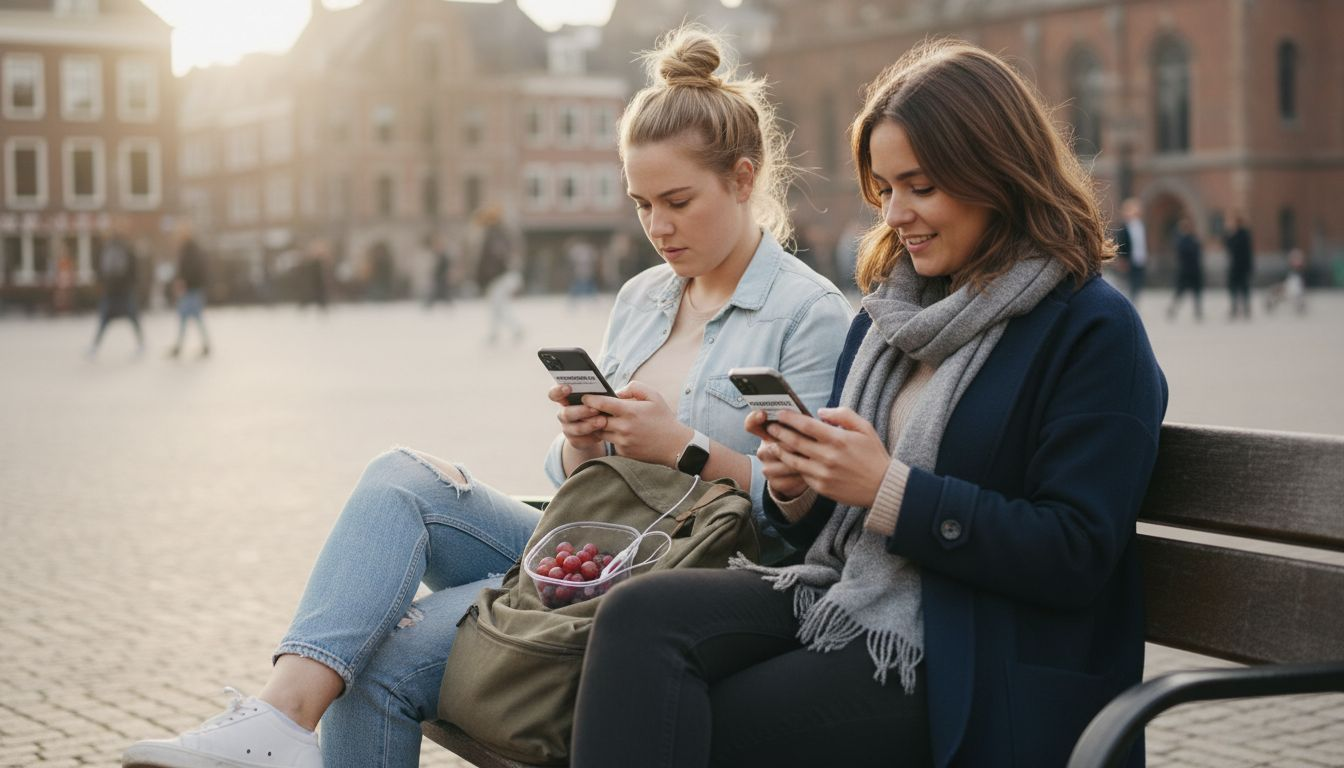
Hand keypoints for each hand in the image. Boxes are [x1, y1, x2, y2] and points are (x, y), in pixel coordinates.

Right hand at [549, 384, 606, 450]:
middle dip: (582, 411)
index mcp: (565, 399)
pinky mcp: (574, 440)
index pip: (554, 394)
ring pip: (575, 428)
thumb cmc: (597, 405)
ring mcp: (567, 428)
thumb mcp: (597, 397)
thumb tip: (611, 391)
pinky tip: (602, 433)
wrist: (598, 427)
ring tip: (603, 421)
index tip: (569, 388)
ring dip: (589, 425)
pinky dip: (593, 437)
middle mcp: (563, 413)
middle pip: (566, 413)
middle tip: (596, 409)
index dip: (558, 391)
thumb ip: (597, 393)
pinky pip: (582, 440)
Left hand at [583, 381, 687, 466]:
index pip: (601, 404)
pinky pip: (610, 442)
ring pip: (600, 432)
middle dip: (591, 414)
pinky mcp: (623, 452)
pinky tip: (618, 432)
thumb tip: (617, 392)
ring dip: (599, 426)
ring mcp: (622, 442)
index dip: (590, 399)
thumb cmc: (663, 418)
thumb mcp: (654, 396)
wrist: (675, 445)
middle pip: (596, 420)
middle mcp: (623, 428)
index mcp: (630, 412)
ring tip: (602, 419)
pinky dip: (611, 436)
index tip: (585, 397)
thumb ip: (634, 388)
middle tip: (587, 408)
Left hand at [766, 408, 888, 507]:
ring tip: (772, 444)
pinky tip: (788, 460)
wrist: (882, 487)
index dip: (790, 418)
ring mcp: (823, 474)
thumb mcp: (864, 428)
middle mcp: (828, 457)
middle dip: (779, 432)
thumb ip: (842, 415)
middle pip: (795, 442)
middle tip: (770, 427)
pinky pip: (802, 474)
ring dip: (780, 451)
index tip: (780, 413)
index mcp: (838, 439)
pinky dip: (793, 466)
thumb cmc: (873, 454)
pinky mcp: (821, 487)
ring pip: (793, 460)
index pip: (807, 425)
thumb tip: (820, 412)